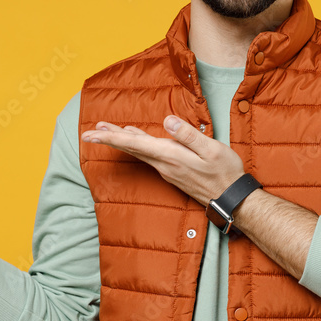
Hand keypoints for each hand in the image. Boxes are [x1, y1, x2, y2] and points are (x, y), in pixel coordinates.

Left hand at [81, 116, 244, 205]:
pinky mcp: (172, 172)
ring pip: (138, 152)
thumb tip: (167, 121)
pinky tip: (135, 139)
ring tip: (105, 132)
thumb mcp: (212, 149)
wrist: (232, 199)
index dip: (111, 137)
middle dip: (109, 139)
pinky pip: (148, 156)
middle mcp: (164, 164)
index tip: (91, 135)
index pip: (134, 143)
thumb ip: (188, 135)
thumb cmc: (226, 172)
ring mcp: (167, 170)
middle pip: (131, 148)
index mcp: (171, 155)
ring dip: (121, 141)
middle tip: (88, 133)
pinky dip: (137, 146)